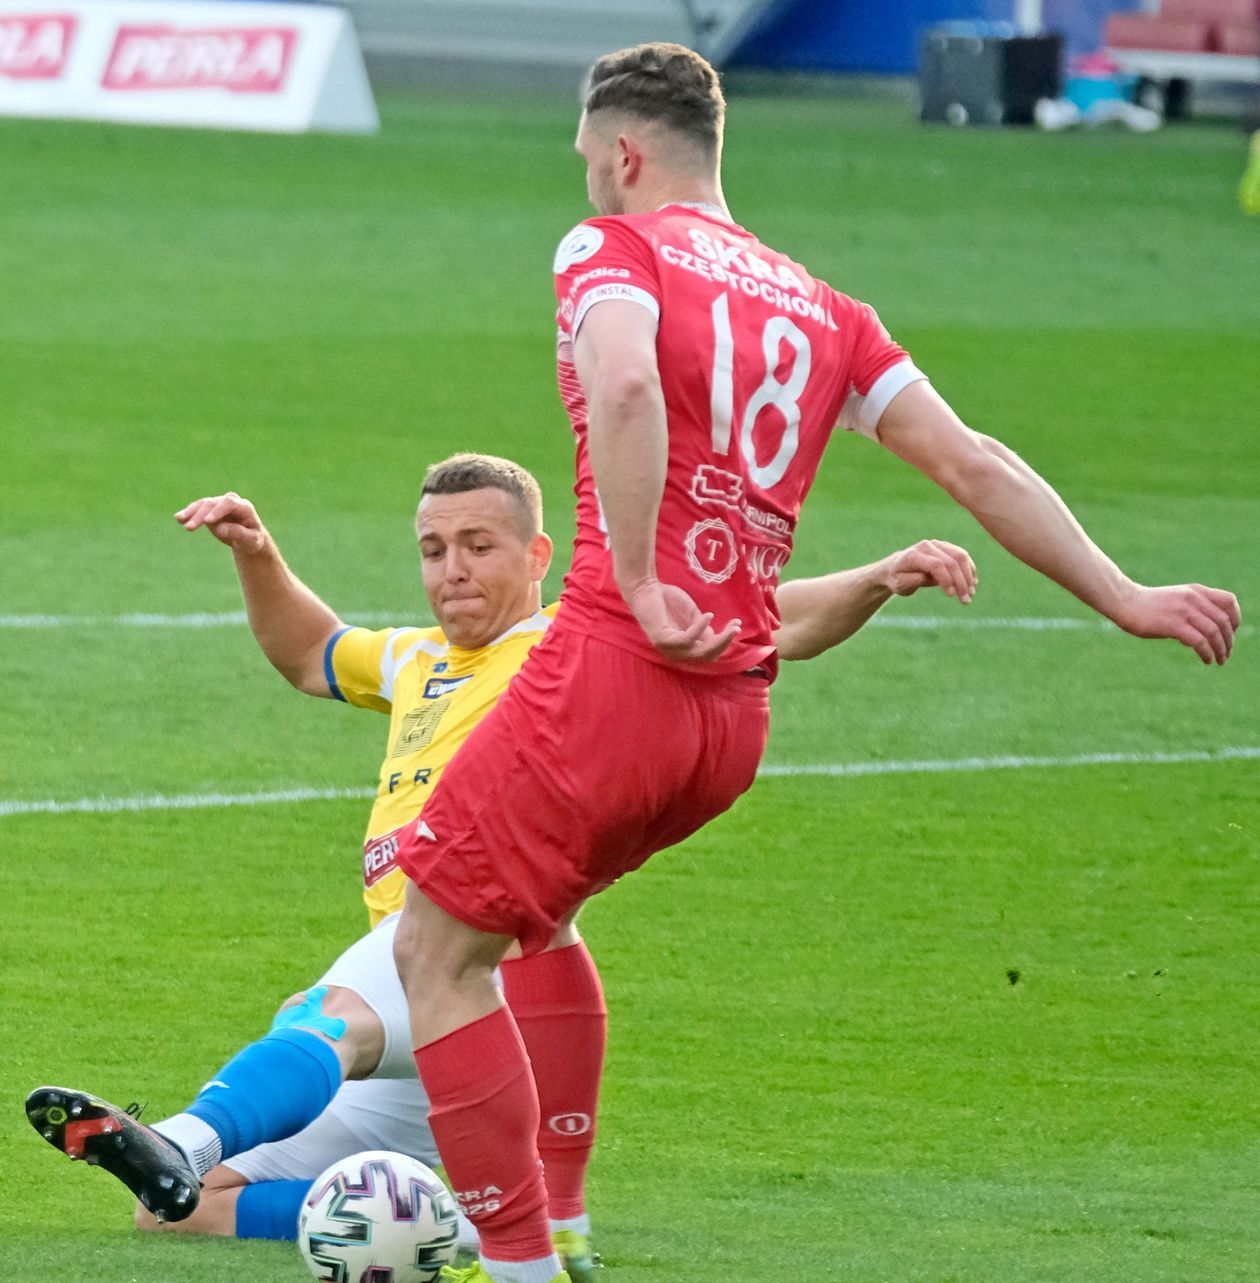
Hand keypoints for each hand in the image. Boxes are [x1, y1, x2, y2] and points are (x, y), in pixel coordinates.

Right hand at [174, 492, 267, 554]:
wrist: (249, 539)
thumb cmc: (253, 539)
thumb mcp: (251, 540)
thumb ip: (239, 533)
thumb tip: (221, 528)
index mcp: (245, 507)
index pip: (229, 503)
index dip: (218, 511)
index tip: (208, 521)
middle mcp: (231, 502)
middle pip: (213, 504)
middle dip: (200, 515)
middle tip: (190, 528)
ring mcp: (219, 504)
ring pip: (203, 504)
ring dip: (191, 512)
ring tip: (180, 519)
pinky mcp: (210, 509)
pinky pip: (197, 509)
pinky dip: (188, 513)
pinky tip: (178, 518)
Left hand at [622, 578, 740, 662]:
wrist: (644, 587)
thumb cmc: (667, 599)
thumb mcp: (692, 615)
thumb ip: (703, 628)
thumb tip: (716, 638)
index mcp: (683, 648)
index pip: (709, 653)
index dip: (725, 641)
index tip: (737, 625)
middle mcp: (676, 653)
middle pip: (707, 656)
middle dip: (724, 643)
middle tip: (736, 628)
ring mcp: (668, 648)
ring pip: (700, 653)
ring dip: (719, 641)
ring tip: (731, 627)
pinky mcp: (662, 640)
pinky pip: (687, 640)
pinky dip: (700, 628)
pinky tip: (708, 616)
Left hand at [884, 540, 976, 602]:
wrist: (896, 567)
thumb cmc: (897, 579)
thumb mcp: (899, 584)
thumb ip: (911, 580)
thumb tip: (925, 577)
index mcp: (914, 555)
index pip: (936, 564)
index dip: (946, 579)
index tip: (951, 595)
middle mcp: (927, 546)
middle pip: (951, 561)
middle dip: (961, 582)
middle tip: (966, 600)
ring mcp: (938, 545)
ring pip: (960, 556)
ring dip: (968, 576)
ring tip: (971, 593)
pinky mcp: (946, 547)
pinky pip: (962, 555)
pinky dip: (969, 569)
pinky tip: (972, 583)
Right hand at [1111, 583, 1240, 664]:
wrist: (1124, 601)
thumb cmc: (1146, 605)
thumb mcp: (1175, 600)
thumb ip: (1191, 611)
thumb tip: (1202, 636)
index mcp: (1196, 591)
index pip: (1229, 601)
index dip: (1235, 618)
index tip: (1231, 633)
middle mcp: (1193, 599)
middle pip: (1224, 621)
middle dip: (1229, 640)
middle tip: (1226, 653)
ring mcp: (1184, 611)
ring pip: (1214, 632)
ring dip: (1221, 649)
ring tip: (1220, 660)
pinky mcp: (1173, 624)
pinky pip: (1199, 641)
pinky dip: (1207, 653)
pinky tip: (1206, 660)